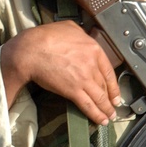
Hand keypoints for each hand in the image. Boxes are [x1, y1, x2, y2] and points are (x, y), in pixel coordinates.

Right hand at [0, 21, 119, 124]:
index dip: (113, 85)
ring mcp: (84, 78)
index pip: (109, 70)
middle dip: (110, 99)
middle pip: (104, 85)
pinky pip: (88, 105)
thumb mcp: (68, 27)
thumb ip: (80, 34)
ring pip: (99, 97)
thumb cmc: (44, 37)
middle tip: (113, 107)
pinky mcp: (73, 90)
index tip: (115, 92)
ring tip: (108, 117)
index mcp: (93, 48)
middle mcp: (92, 64)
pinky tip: (100, 120)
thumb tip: (83, 38)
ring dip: (105, 109)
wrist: (30, 50)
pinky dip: (96, 114)